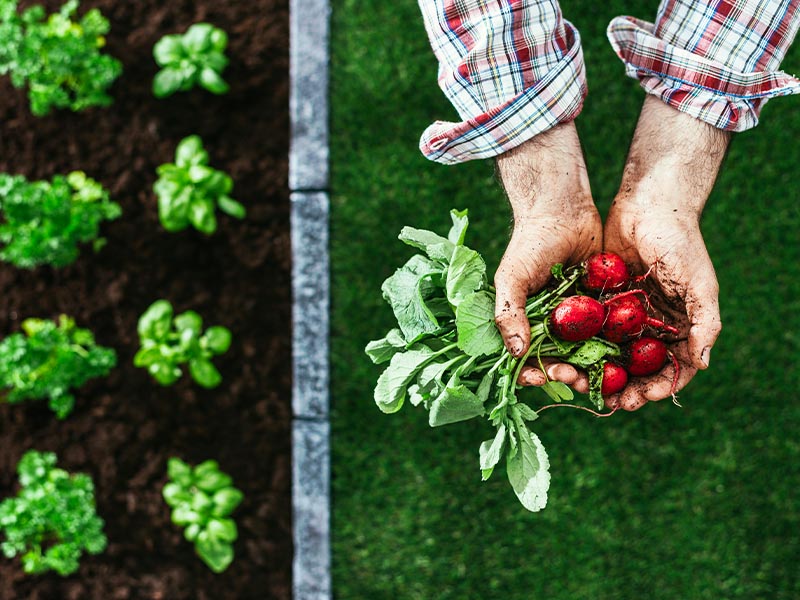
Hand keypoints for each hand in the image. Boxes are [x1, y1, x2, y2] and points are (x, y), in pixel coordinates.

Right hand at [493, 122, 601, 389]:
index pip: (527, 358)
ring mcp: (580, 318)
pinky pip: (611, 332)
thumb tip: (516, 353)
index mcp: (528, 323)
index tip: (541, 377)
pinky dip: (617, 347)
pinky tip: (624, 359)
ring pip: (588, 353)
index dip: (533, 373)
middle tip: (575, 379)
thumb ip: (509, 313)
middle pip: (561, 362)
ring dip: (593, 369)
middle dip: (567, 375)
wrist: (564, 209)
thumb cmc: (529, 243)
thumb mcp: (512, 277)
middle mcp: (554, 325)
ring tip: (600, 377)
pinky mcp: (605, 307)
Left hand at [603, 96, 729, 410]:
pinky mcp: (601, 299)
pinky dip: (581, 346)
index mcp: (680, 325)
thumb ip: (705, 323)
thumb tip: (701, 364)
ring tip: (584, 385)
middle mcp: (652, 324)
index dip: (657, 389)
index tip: (639, 401)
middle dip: (625, 388)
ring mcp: (625, 313)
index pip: (671, 369)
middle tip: (609, 402)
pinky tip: (567, 358)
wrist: (648, 202)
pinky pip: (590, 329)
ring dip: (599, 372)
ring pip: (611, 352)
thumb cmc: (680, 241)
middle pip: (638, 368)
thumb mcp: (699, 283)